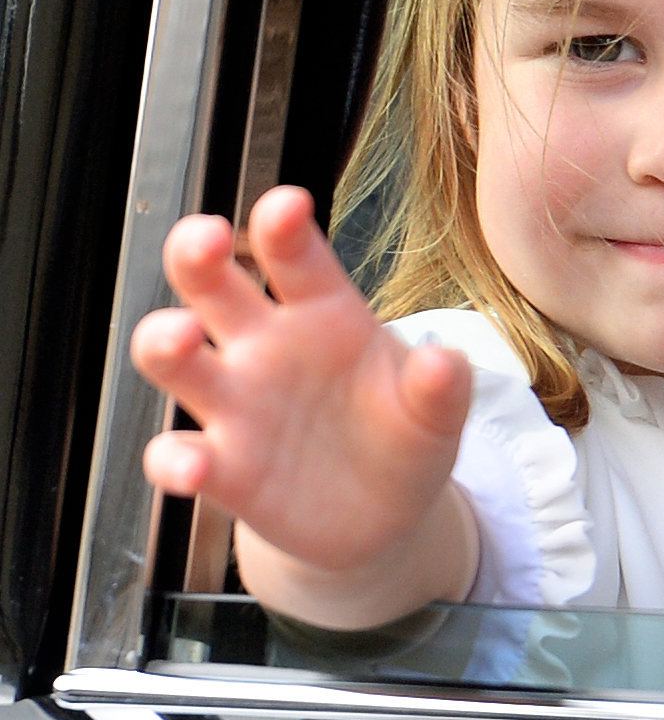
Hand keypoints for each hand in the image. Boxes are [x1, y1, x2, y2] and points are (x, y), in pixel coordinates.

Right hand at [131, 187, 472, 589]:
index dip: (284, 226)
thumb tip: (444, 360)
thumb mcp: (437, 410)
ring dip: (164, 340)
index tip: (286, 203)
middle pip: (213, 285)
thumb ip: (442, 385)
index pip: (297, 259)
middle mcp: (268, 347)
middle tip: (204, 237)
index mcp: (325, 313)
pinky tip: (192, 466)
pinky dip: (175, 459)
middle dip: (195, 252)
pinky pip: (177, 454)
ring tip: (182, 336)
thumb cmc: (406, 434)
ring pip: (174, 357)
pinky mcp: (222, 469)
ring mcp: (238, 405)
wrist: (387, 516)